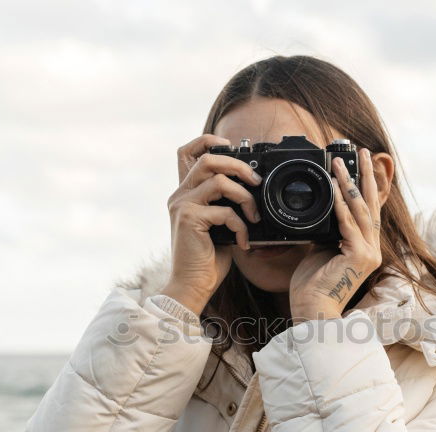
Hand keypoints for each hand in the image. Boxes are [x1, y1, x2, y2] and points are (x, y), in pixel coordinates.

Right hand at [160, 133, 263, 314]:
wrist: (193, 286)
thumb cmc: (208, 259)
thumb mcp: (219, 225)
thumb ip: (226, 204)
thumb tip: (252, 190)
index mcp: (185, 193)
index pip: (186, 152)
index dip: (208, 140)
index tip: (230, 146)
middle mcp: (180, 195)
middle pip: (207, 158)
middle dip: (238, 165)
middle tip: (256, 181)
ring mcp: (182, 205)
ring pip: (218, 180)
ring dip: (244, 196)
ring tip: (253, 215)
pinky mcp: (188, 219)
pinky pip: (224, 210)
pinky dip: (240, 225)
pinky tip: (243, 241)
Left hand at [289, 147, 382, 320]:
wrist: (311, 310)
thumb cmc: (312, 286)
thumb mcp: (319, 250)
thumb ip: (326, 231)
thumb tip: (322, 210)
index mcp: (365, 248)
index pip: (368, 211)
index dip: (365, 186)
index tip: (361, 164)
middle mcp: (372, 250)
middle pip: (371, 204)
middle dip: (365, 175)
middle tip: (362, 151)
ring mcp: (369, 253)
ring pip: (361, 209)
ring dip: (349, 182)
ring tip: (340, 162)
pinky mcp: (359, 256)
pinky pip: (347, 223)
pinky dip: (339, 203)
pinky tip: (333, 185)